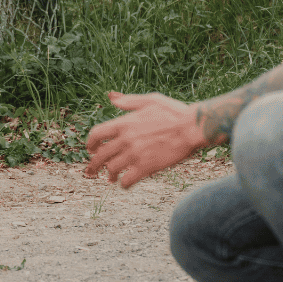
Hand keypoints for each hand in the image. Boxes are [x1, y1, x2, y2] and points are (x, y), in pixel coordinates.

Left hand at [84, 91, 205, 188]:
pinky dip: (124, 184)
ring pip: (112, 169)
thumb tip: (111, 97)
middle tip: (91, 171)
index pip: (96, 134)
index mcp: (124, 123)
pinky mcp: (146, 167)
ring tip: (111, 178)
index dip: (90, 143)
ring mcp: (134, 154)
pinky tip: (125, 184)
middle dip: (93, 165)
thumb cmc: (173, 112)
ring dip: (109, 175)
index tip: (91, 149)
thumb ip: (128, 101)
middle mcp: (125, 139)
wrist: (191, 128)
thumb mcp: (149, 100)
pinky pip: (127, 180)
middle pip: (100, 155)